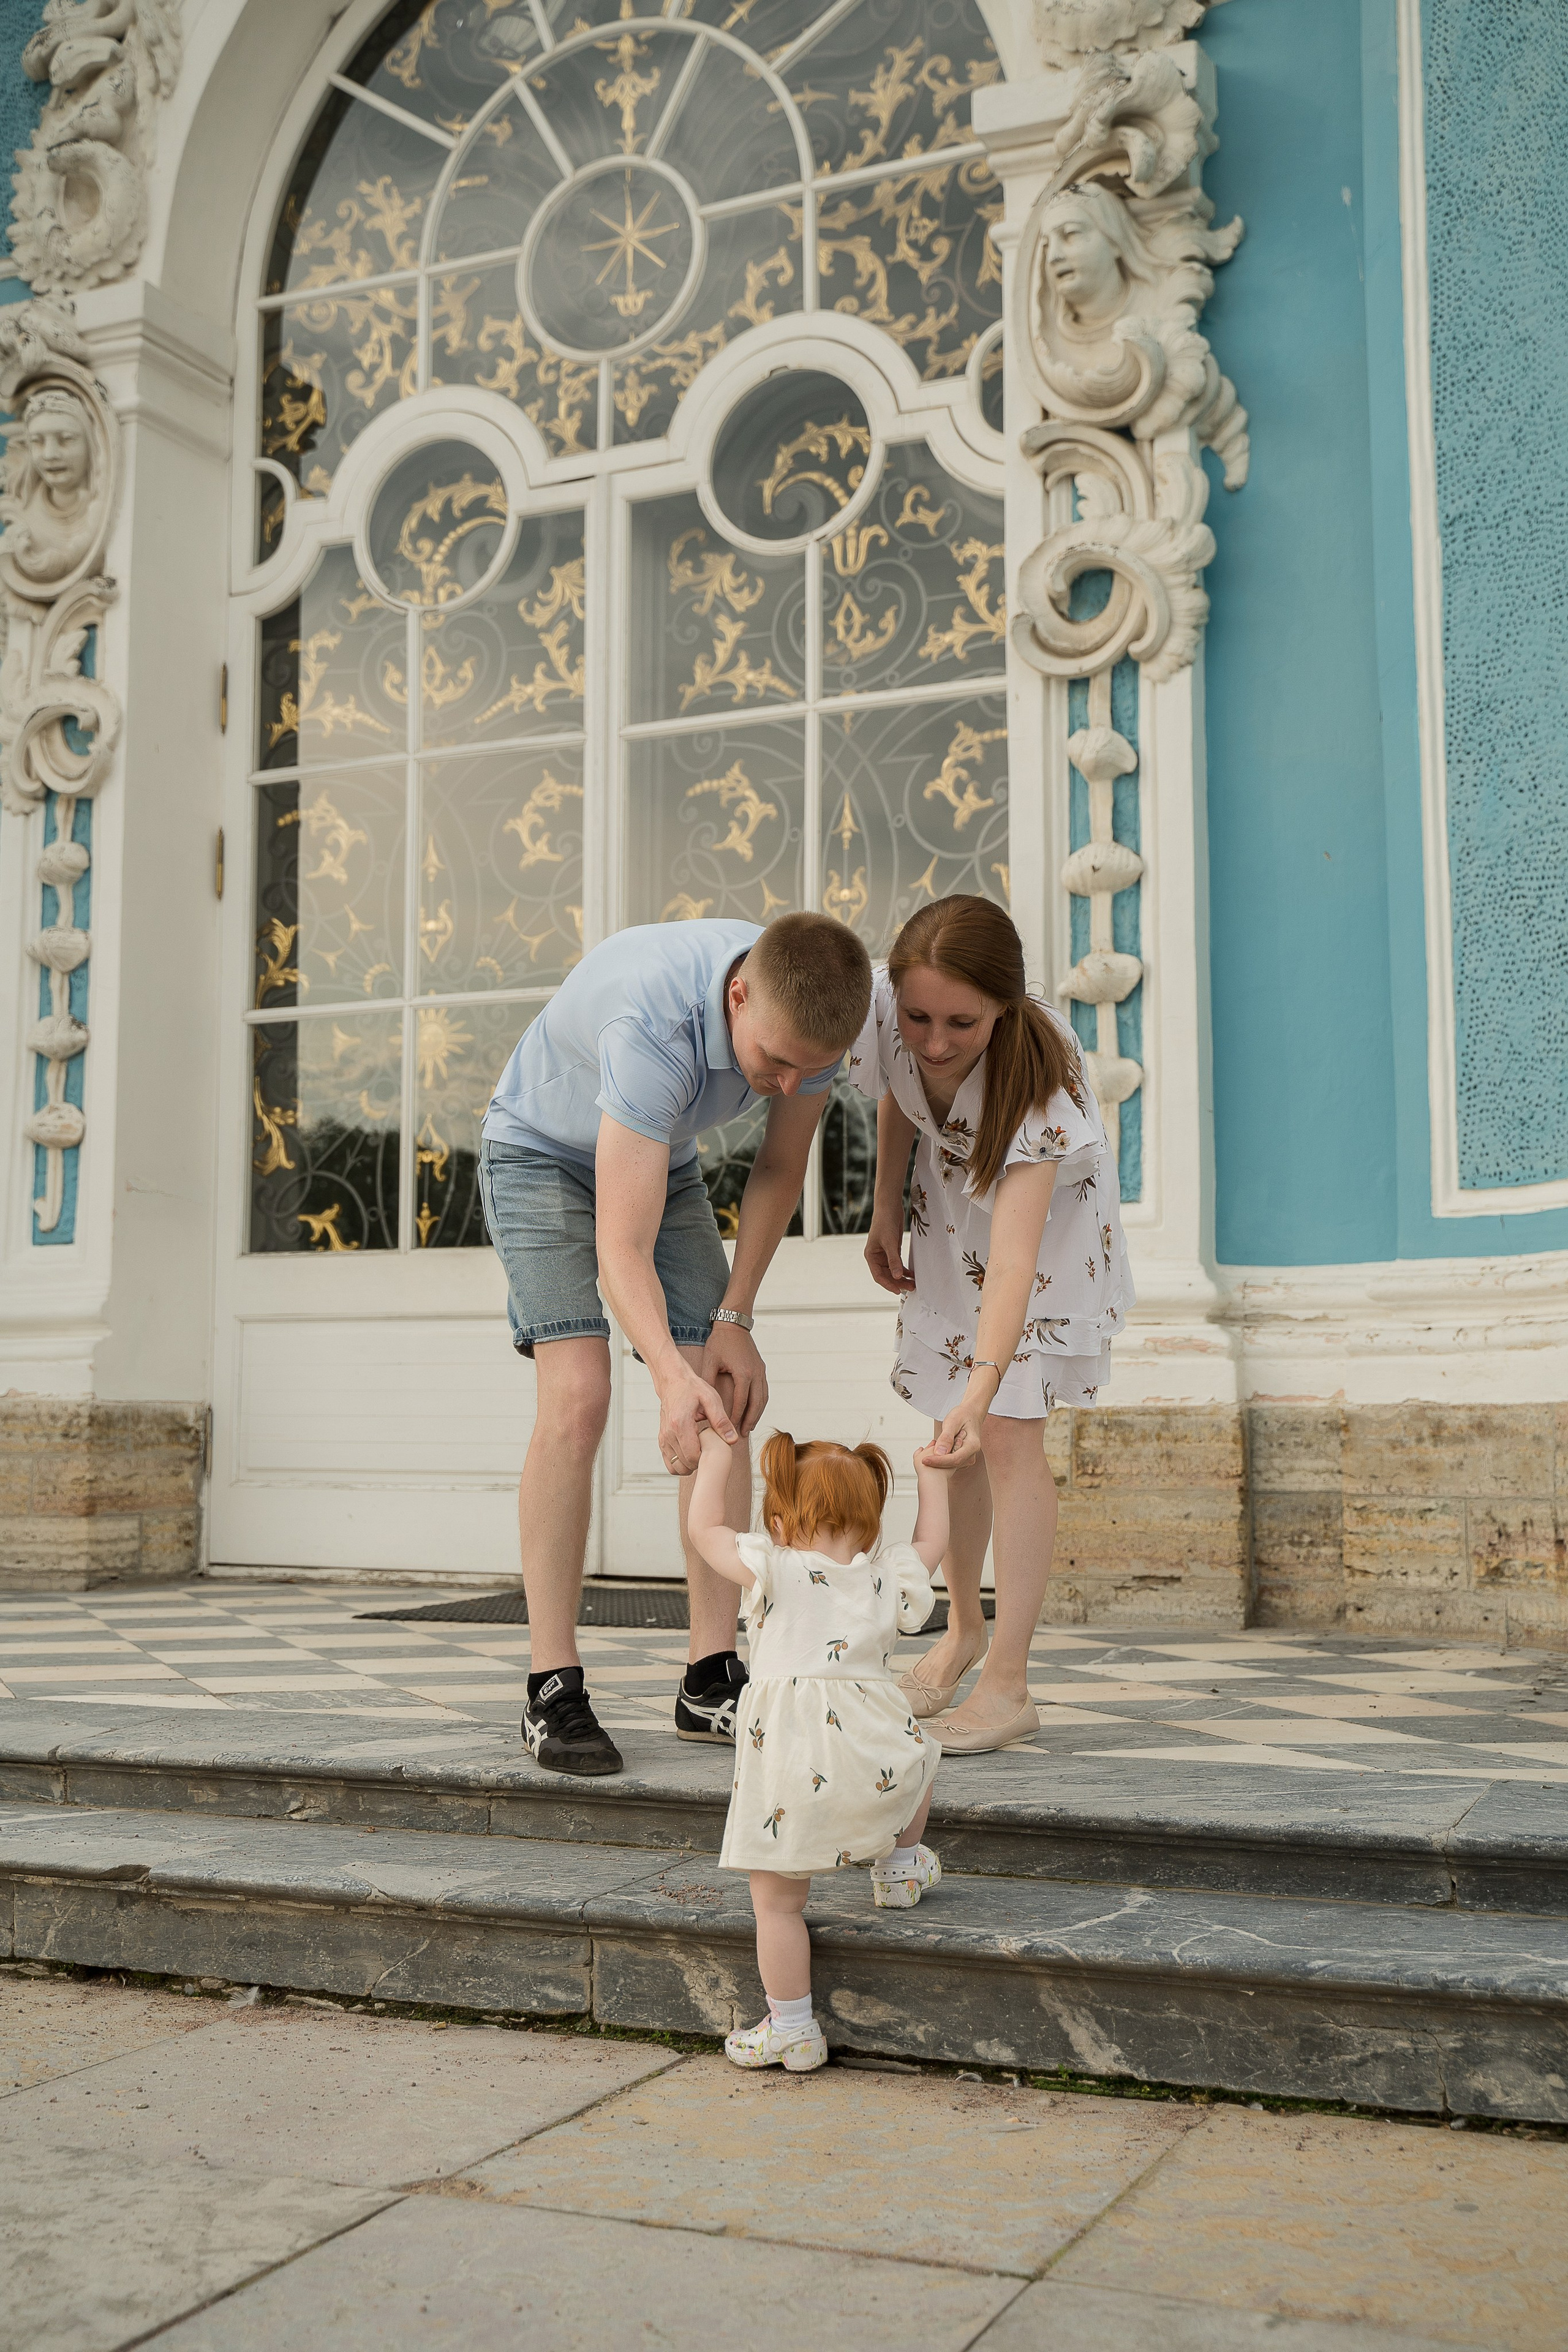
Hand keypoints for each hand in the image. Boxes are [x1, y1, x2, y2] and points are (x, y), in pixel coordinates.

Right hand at [657, 1363, 737, 1475]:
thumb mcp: (711, 1399)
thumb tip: (732, 1439)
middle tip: (709, 1448)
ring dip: (690, 1464)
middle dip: (700, 1462)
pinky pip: (669, 1463)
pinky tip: (691, 1452)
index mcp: (680, 1424)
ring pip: (676, 1467)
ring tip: (701, 1450)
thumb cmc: (692, 1389)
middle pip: (686, 1464)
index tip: (713, 1448)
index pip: (693, 1456)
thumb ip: (721, 1421)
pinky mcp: (661, 1441)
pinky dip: (680, 1463)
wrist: (673, 1382)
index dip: (706, 1458)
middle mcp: (668, 1434)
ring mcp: (663, 1439)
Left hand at [702, 1318, 767, 1436]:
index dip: (736, 1417)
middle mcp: (756, 1374)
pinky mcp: (762, 1368)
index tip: (731, 1428)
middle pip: (756, 1404)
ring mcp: (761, 1371)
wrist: (734, 1324)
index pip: (741, 1402)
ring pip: (763, 1398)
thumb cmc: (719, 1341)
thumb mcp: (710, 1361)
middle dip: (750, 1420)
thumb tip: (702, 1400)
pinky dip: (760, 1403)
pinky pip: (764, 1390)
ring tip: (750, 1426)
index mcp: (743, 1373)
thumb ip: (708, 1381)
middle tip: (744, 1434)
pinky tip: (754, 1410)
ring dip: (757, 1413)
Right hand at [865, 1215, 914, 1296]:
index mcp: (871, 1256)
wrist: (889, 1207)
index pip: (879, 1276)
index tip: (898, 1291)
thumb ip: (894, 1260)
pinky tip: (912, 1274)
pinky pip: (898, 1264)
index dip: (888, 1285)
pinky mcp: (892, 1250)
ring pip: (893, 1271)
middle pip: (887, 1275)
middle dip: (898, 1282)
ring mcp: (885, 1254)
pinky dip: (904, 1270)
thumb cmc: (885, 1222)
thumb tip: (897, 1276)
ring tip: (913, 1283)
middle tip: (911, 1288)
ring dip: (902, 1278)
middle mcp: (876, 1257)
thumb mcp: (890, 1242)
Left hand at [923, 1395, 988, 1473]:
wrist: (970, 1414)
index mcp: (973, 1445)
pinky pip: (949, 1462)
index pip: (955, 1459)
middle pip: (952, 1464)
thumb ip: (946, 1437)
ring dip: (938, 1459)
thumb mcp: (952, 1422)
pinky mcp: (962, 1458)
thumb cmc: (962, 1416)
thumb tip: (939, 1453)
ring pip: (950, 1465)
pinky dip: (941, 1457)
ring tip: (933, 1446)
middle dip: (937, 1461)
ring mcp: (968, 1458)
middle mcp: (972, 1454)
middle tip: (924, 1452)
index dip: (939, 1462)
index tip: (925, 1460)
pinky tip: (936, 1449)